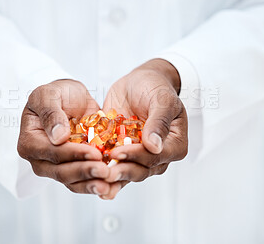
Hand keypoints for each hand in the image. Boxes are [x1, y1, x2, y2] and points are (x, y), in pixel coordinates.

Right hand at [18, 79, 111, 194]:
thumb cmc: (58, 94)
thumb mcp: (49, 94)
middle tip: (105, 171)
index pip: (51, 152)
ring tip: (109, 183)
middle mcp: (40, 160)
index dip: (73, 154)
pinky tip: (112, 185)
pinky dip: (97, 184)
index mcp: (30, 142)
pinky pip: (83, 182)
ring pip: (72, 182)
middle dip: (84, 172)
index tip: (94, 153)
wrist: (73, 98)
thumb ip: (50, 113)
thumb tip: (58, 137)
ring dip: (91, 184)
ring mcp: (56, 168)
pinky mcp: (73, 170)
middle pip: (61, 172)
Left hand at [100, 59, 187, 198]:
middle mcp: (158, 156)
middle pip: (141, 170)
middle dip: (122, 171)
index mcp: (174, 145)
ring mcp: (139, 156)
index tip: (119, 152)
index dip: (137, 156)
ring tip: (96, 180)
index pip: (156, 157)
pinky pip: (113, 164)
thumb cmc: (155, 88)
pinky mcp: (122, 152)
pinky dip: (102, 170)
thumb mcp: (162, 99)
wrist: (138, 82)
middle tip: (104, 171)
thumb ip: (159, 122)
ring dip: (111, 177)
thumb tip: (155, 146)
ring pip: (126, 172)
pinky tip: (90, 176)